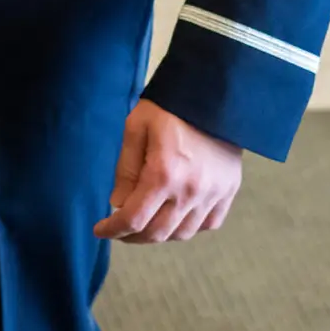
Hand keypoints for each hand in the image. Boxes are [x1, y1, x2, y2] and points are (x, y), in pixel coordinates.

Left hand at [93, 97, 241, 244]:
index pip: (134, 219)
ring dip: (160, 234)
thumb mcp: (135, 128)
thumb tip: (118, 204)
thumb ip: (125, 169)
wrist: (212, 93)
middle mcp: (190, 191)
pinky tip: (176, 217)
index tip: (100, 230)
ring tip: (146, 223)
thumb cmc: (168, 107)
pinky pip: (209, 224)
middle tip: (120, 230)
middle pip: (157, 233)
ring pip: (183, 234)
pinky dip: (189, 227)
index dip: (113, 230)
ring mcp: (213, 193)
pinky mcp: (229, 190)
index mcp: (164, 174)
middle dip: (132, 237)